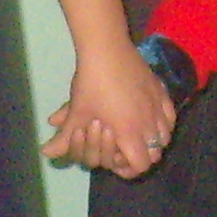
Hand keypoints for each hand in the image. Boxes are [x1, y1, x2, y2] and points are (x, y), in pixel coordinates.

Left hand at [47, 40, 176, 177]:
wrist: (107, 48)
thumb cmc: (91, 83)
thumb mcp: (77, 112)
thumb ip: (65, 138)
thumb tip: (47, 153)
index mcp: (129, 133)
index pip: (140, 166)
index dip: (128, 169)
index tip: (115, 161)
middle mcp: (149, 123)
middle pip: (154, 155)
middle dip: (139, 156)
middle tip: (122, 148)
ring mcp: (158, 107)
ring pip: (165, 136)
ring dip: (151, 140)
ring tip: (135, 133)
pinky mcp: (161, 90)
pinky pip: (169, 115)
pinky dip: (162, 122)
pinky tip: (149, 116)